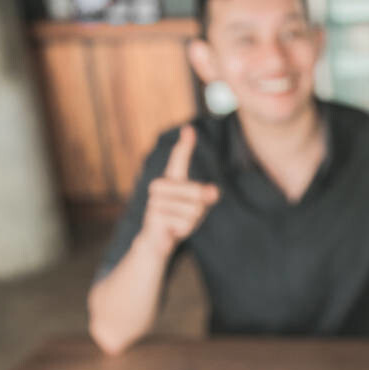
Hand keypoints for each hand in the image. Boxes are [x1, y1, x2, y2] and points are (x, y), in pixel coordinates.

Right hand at [138, 126, 219, 256]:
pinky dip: (184, 230)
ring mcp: (154, 201)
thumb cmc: (179, 218)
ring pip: (193, 211)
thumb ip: (206, 196)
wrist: (156, 239)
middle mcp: (159, 186)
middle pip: (197, 192)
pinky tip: (172, 230)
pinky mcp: (154, 217)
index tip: (190, 129)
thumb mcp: (197, 206)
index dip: (186, 145)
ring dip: (192, 221)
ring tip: (178, 222)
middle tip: (189, 213)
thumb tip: (214, 191)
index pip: (179, 159)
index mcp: (170, 179)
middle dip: (201, 206)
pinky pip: (184, 224)